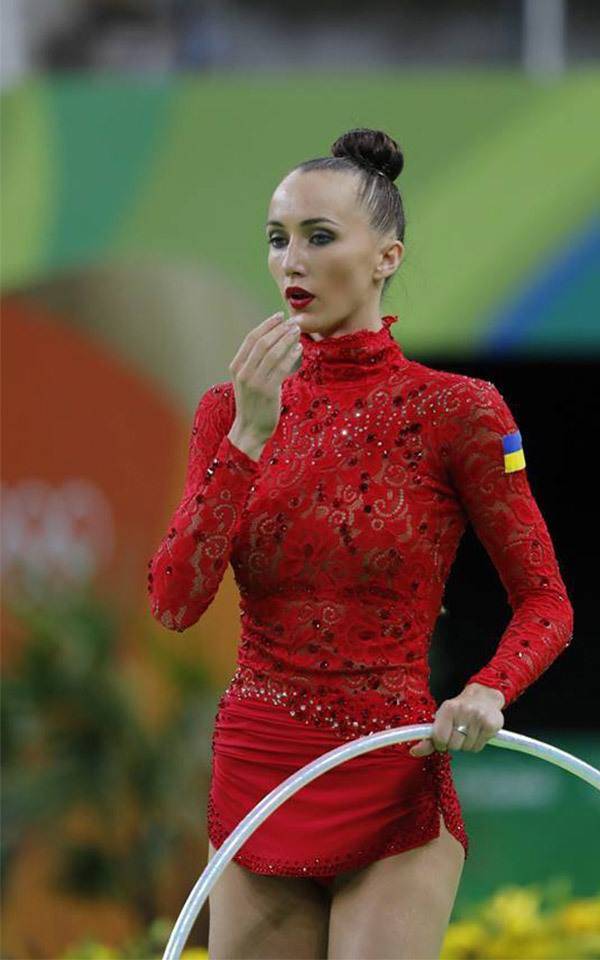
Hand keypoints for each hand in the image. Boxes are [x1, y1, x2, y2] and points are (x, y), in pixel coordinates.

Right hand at [228, 311, 302, 442]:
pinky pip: (281, 368)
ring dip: (287, 339)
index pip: (251, 338)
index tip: (279, 316)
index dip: (266, 325)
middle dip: (279, 329)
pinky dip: (290, 355)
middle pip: (262, 342)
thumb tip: (271, 341)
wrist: (250, 429)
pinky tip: (298, 348)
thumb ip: (254, 363)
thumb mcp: (247, 380)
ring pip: (272, 353)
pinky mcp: (267, 391)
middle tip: (293, 322)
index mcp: (236, 366)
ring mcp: (254, 382)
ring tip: (297, 332)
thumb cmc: (253, 404)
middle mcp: (243, 372)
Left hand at [409, 683, 505, 755]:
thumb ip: (428, 738)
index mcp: (448, 708)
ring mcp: (479, 718)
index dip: (440, 743)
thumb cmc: (458, 710)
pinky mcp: (491, 725)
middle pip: (454, 745)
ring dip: (465, 745)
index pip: (439, 738)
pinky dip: (476, 744)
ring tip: (468, 732)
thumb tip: (414, 752)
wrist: (484, 696)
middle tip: (457, 733)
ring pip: (467, 748)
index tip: (442, 740)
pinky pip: (478, 748)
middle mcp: (464, 711)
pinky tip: (477, 733)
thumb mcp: (442, 718)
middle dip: (454, 744)